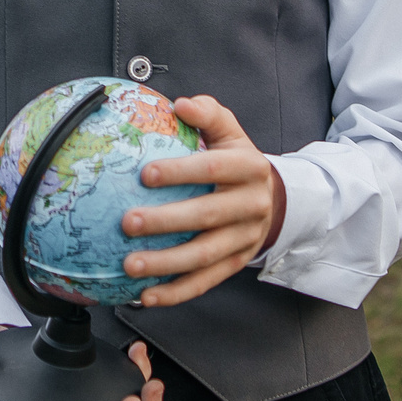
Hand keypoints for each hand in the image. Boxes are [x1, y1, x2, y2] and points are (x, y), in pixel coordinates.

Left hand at [118, 94, 285, 307]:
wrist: (274, 200)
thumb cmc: (238, 161)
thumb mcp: (231, 132)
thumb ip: (208, 114)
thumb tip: (180, 104)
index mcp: (250, 168)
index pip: (215, 168)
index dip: (182, 171)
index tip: (145, 174)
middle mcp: (252, 205)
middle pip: (207, 216)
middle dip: (166, 221)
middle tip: (127, 222)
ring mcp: (245, 239)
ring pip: (204, 255)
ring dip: (166, 263)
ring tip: (129, 265)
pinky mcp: (236, 264)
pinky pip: (205, 282)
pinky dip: (175, 292)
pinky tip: (145, 296)